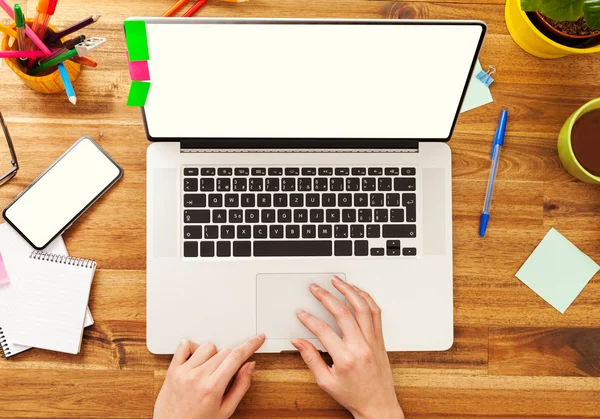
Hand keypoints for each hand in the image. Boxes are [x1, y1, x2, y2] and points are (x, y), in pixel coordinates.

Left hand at [154, 334, 265, 418]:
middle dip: (230, 360)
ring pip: (207, 346)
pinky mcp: (172, 369)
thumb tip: (249, 366)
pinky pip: (184, 345)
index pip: (236, 357)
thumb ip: (240, 386)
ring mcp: (183, 371)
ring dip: (213, 354)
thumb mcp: (225, 410)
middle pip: (224, 351)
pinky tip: (195, 359)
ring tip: (209, 369)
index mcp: (213, 387)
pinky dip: (192, 348)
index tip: (258, 338)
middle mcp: (197, 376)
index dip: (251, 345)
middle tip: (225, 374)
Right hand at [292, 277, 403, 418]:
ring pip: (363, 308)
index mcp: (345, 359)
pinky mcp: (380, 339)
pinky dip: (366, 299)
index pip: (323, 330)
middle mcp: (361, 347)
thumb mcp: (326, 381)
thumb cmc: (354, 396)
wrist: (378, 406)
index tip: (301, 312)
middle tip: (315, 288)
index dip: (308, 319)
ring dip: (349, 291)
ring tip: (337, 281)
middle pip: (343, 313)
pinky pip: (376, 313)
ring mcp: (373, 341)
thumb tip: (298, 342)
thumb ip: (311, 358)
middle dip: (326, 296)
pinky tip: (357, 292)